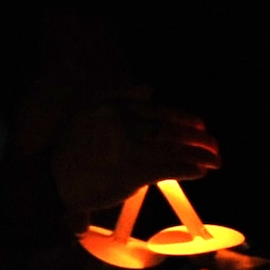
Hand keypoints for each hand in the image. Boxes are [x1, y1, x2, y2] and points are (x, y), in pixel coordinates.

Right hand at [52, 90, 219, 220]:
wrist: (54, 180)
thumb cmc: (71, 149)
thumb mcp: (88, 111)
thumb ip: (118, 96)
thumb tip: (148, 89)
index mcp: (115, 107)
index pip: (157, 111)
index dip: (183, 118)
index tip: (200, 124)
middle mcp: (124, 122)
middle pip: (170, 129)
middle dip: (197, 138)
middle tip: (215, 145)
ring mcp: (129, 146)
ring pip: (173, 148)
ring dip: (199, 154)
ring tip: (215, 160)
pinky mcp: (133, 171)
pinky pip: (169, 168)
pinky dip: (188, 168)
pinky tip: (201, 171)